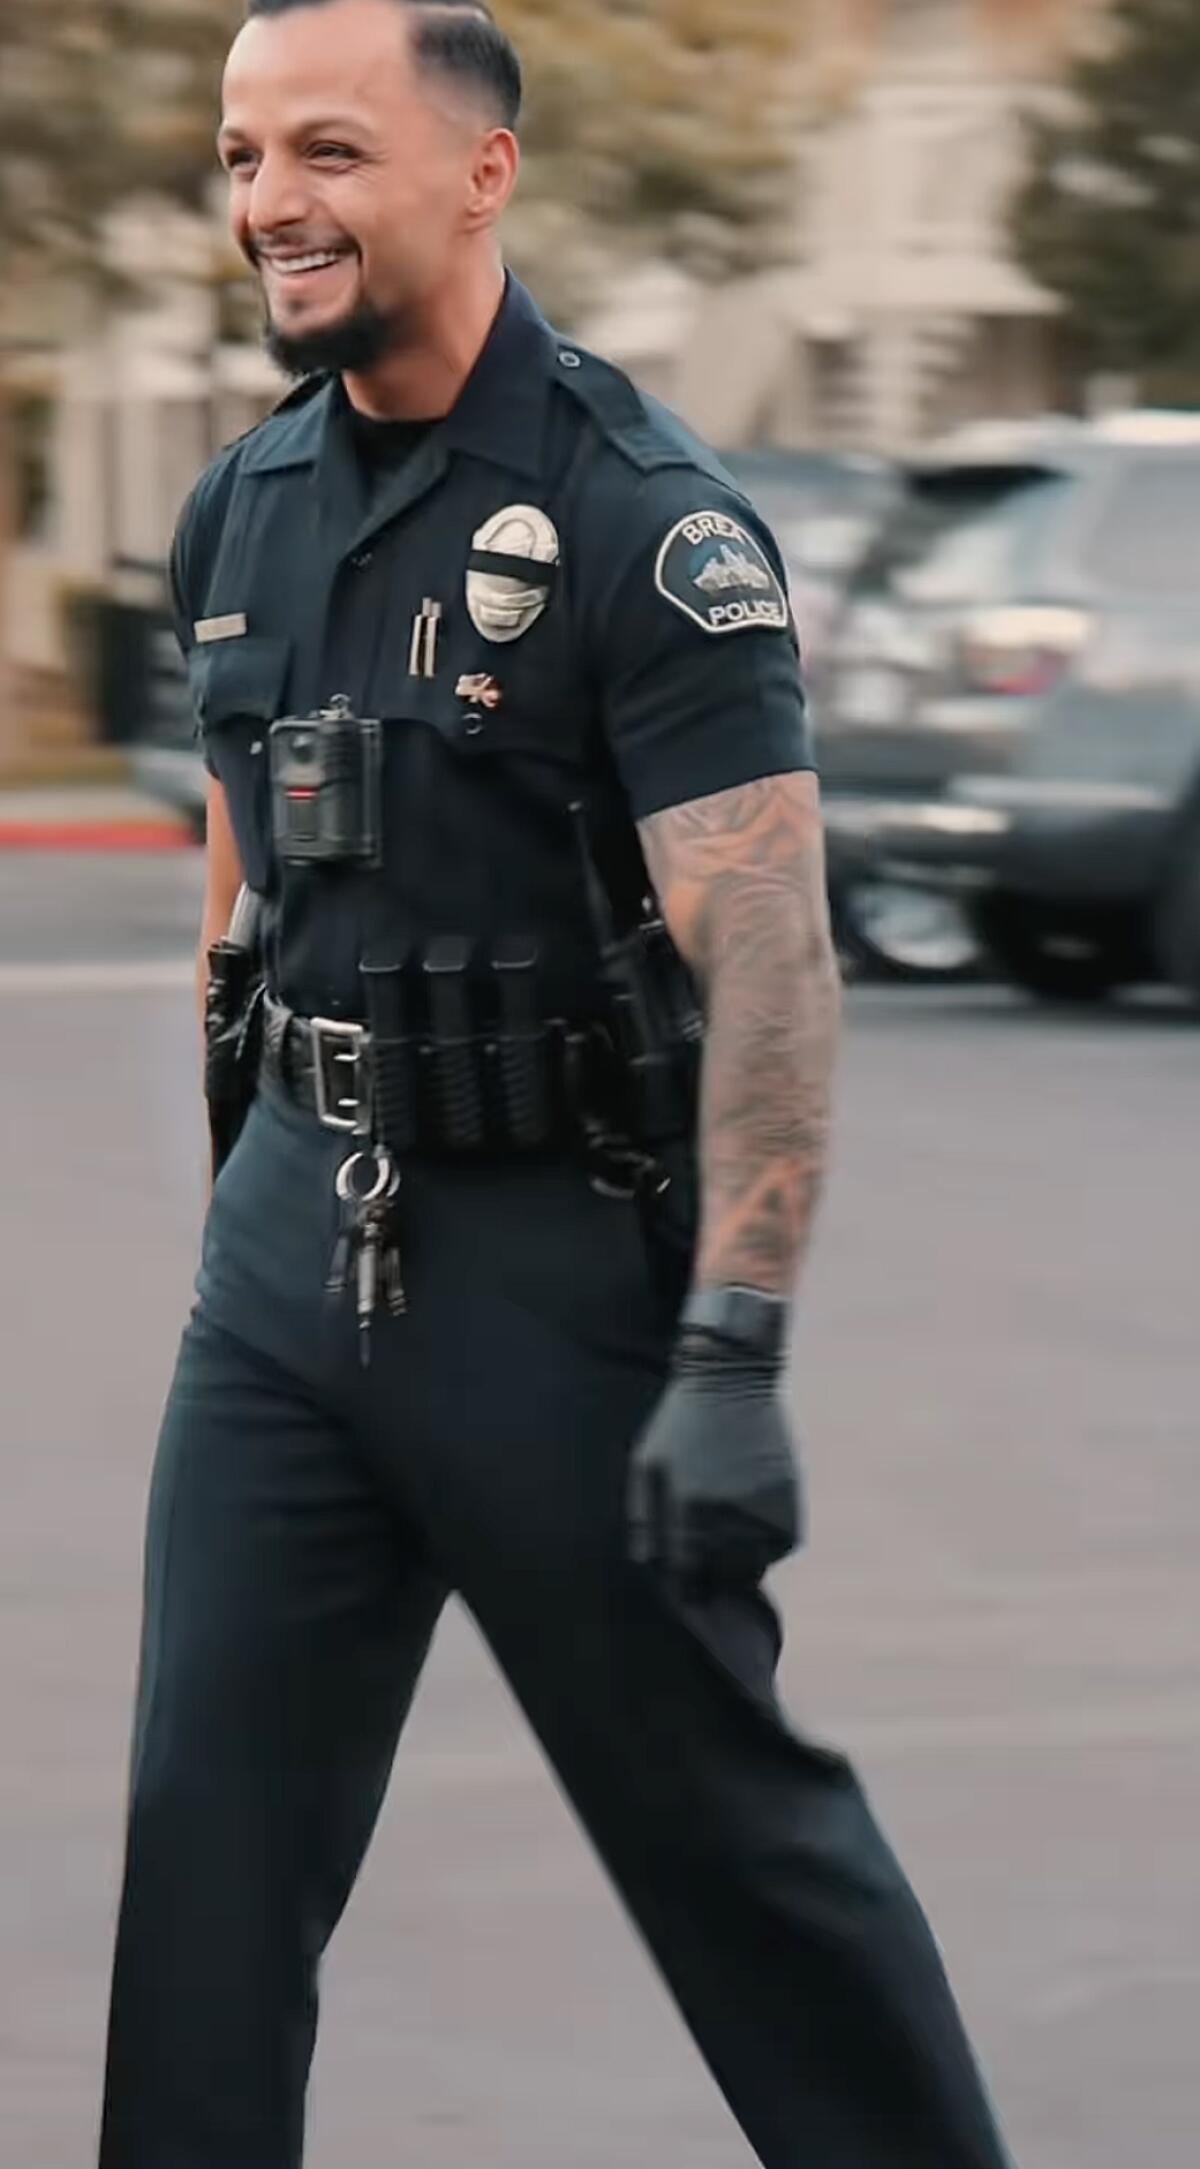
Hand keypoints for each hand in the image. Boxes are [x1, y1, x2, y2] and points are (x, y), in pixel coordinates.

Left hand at [627, 1307, 801, 1594]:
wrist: (732, 1376)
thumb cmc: (679, 1422)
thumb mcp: (646, 1464)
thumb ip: (644, 1520)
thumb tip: (650, 1568)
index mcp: (689, 1504)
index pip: (686, 1572)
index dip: (683, 1586)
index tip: (683, 1585)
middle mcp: (729, 1510)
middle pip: (722, 1574)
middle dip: (710, 1572)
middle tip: (704, 1551)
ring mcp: (765, 1506)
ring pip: (753, 1565)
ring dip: (739, 1559)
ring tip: (726, 1526)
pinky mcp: (791, 1501)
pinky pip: (779, 1548)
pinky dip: (765, 1544)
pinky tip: (749, 1515)